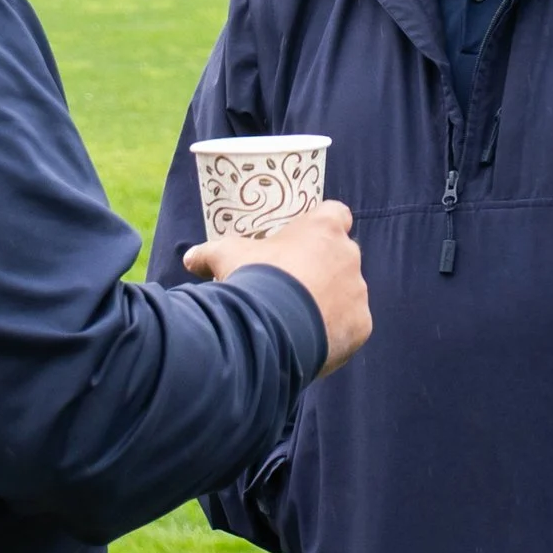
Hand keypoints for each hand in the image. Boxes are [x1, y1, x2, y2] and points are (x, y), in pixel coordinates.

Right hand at [185, 200, 370, 375]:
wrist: (269, 328)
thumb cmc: (252, 279)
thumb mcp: (225, 256)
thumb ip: (210, 252)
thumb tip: (191, 258)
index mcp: (324, 228)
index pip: (335, 214)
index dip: (321, 226)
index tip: (304, 242)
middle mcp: (349, 255)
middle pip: (341, 257)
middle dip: (323, 268)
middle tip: (294, 285)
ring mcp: (358, 291)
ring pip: (348, 293)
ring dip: (329, 301)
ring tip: (298, 318)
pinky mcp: (361, 324)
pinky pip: (351, 326)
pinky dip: (335, 332)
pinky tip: (309, 339)